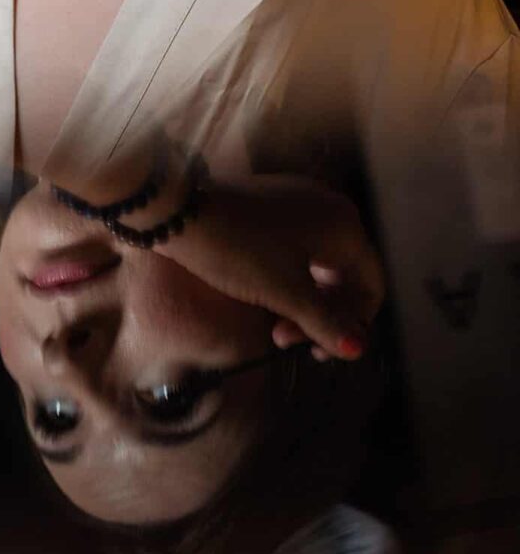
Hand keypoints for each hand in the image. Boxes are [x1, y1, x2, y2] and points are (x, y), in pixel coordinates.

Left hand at [160, 172, 384, 360]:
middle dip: (322, 316)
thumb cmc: (241, 252)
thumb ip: (326, 323)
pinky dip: (290, 278)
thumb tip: (358, 349)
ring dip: (303, 302)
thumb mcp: (287, 293)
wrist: (182, 212)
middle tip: (288, 342)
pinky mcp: (273, 204)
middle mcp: (330, 207)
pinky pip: (297, 248)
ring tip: (275, 330)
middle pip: (345, 275)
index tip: (322, 351)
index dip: (355, 324)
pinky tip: (268, 299)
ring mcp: (300, 202)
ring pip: (318, 265)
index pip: (371, 284)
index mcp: (344, 226)